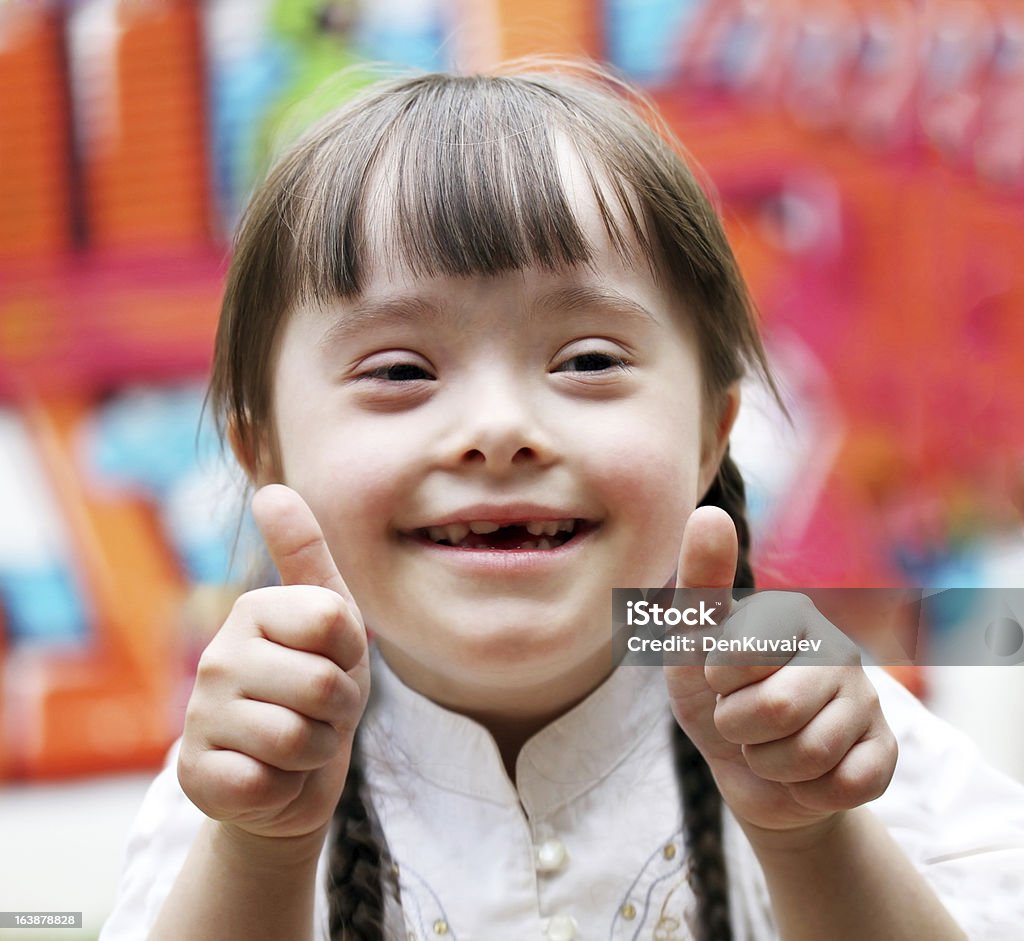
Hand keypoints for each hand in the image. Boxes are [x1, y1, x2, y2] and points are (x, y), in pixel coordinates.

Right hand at [177, 484, 369, 842]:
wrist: (293, 776)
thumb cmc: (319, 690)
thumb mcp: (332, 621)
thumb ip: (307, 556)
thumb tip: (271, 489)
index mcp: (253, 610)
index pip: (334, 621)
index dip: (352, 652)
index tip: (335, 660)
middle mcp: (217, 657)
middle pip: (322, 684)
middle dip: (340, 710)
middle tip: (319, 713)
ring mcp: (198, 717)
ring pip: (298, 739)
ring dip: (316, 751)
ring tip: (298, 744)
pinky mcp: (193, 775)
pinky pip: (267, 784)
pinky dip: (285, 788)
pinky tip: (269, 777)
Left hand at [664, 507, 897, 843]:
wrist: (742, 770)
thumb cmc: (713, 695)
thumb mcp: (689, 642)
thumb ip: (700, 581)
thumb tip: (710, 512)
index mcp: (791, 613)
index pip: (740, 655)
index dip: (719, 681)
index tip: (720, 677)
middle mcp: (837, 648)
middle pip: (775, 710)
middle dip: (740, 728)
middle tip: (742, 718)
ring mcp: (867, 701)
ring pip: (809, 754)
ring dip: (770, 763)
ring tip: (768, 745)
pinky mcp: (884, 754)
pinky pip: (845, 785)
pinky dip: (808, 791)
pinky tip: (805, 774)